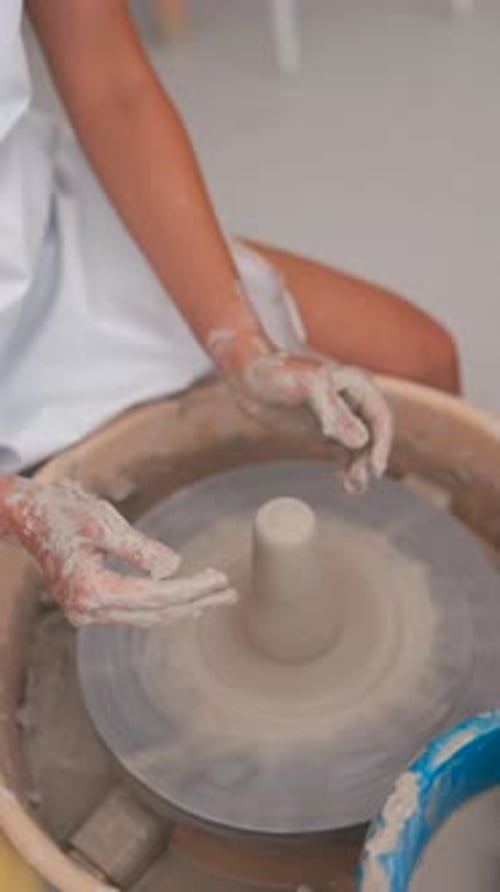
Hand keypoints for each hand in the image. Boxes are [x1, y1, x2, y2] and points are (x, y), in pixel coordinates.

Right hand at [4, 478, 235, 625]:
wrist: (26, 516)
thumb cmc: (63, 512)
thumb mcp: (103, 523)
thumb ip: (139, 548)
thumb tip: (175, 566)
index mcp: (91, 592)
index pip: (155, 597)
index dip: (192, 590)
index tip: (221, 580)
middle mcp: (87, 611)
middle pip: (154, 613)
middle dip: (195, 603)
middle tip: (231, 593)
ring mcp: (86, 613)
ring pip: (145, 616)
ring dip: (183, 606)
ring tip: (217, 597)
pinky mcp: (89, 606)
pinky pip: (133, 611)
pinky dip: (161, 605)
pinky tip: (186, 600)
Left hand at [232, 350, 392, 491]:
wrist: (250, 378)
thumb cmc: (278, 374)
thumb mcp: (307, 388)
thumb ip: (334, 411)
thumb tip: (361, 440)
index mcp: (356, 383)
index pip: (379, 416)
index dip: (381, 442)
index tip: (376, 467)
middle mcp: (353, 401)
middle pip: (374, 434)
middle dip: (371, 458)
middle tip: (362, 478)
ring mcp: (340, 417)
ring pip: (361, 447)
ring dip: (361, 466)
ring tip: (352, 487)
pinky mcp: (326, 431)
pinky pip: (346, 452)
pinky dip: (348, 468)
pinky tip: (346, 483)